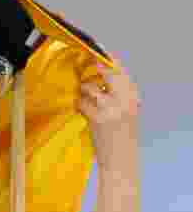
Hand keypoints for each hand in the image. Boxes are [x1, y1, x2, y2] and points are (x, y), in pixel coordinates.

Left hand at [78, 56, 140, 177]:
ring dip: (83, 91)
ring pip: (89, 87)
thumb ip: (118, 93)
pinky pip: (81, 102)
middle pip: (106, 72)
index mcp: (133, 96)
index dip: (107, 59)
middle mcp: (125, 99)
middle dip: (93, 68)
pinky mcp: (97, 118)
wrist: (121, 160)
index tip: (95, 52)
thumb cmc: (121, 136)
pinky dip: (79, 105)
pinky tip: (82, 111)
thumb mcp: (127, 111)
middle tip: (83, 67)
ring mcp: (111, 108)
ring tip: (85, 99)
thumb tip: (100, 73)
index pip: (120, 70)